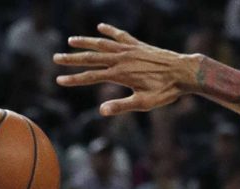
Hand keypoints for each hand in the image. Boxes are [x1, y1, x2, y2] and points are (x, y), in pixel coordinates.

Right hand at [54, 23, 189, 115]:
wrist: (184, 72)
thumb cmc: (166, 91)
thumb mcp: (144, 103)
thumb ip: (122, 106)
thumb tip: (101, 111)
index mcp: (120, 74)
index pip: (91, 77)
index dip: (74, 79)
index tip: (59, 81)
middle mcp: (121, 59)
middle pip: (91, 58)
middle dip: (72, 59)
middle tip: (55, 58)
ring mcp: (129, 49)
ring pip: (102, 43)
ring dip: (86, 42)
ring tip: (71, 41)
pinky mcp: (138, 45)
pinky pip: (121, 35)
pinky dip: (110, 31)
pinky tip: (101, 26)